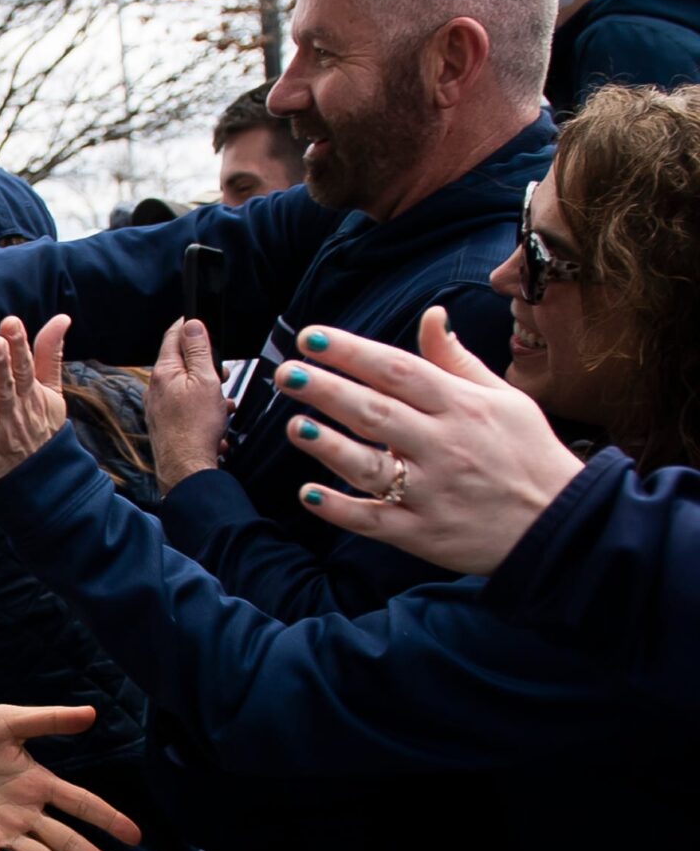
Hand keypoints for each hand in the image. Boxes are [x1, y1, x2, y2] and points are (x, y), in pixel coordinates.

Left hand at [0, 315, 71, 488]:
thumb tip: (62, 317)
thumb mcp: (50, 392)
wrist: (40, 479)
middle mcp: (12, 415)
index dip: (18, 345)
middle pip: (5, 389)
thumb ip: (48, 354)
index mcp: (29, 395)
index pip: (24, 367)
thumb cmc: (39, 425)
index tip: (10, 323)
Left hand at [147, 318, 231, 493]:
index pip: (172, 336)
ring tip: (224, 406)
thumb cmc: (196, 428)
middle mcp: (155, 388)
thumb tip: (191, 324)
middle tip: (224, 376)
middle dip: (207, 367)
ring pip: (189, 390)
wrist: (186, 469)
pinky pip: (188, 411)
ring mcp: (158, 408)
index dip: (188, 326)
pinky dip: (204, 414)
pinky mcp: (166, 425)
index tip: (199, 321)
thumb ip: (198, 351)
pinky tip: (217, 426)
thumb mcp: (205, 380)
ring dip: (210, 394)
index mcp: (163, 372)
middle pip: (183, 364)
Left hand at [280, 307, 583, 574]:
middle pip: (376, 412)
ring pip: (370, 466)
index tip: (309, 338)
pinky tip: (309, 493)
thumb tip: (430, 317)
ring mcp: (432, 492)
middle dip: (327, 390)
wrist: (564, 526)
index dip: (351, 352)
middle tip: (286, 373)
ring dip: (328, 446)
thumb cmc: (528, 454)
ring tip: (293, 427)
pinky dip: (341, 509)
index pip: (397, 370)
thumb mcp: (505, 399)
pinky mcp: (423, 533)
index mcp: (462, 407)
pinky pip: (375, 520)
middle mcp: (444, 446)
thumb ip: (457, 361)